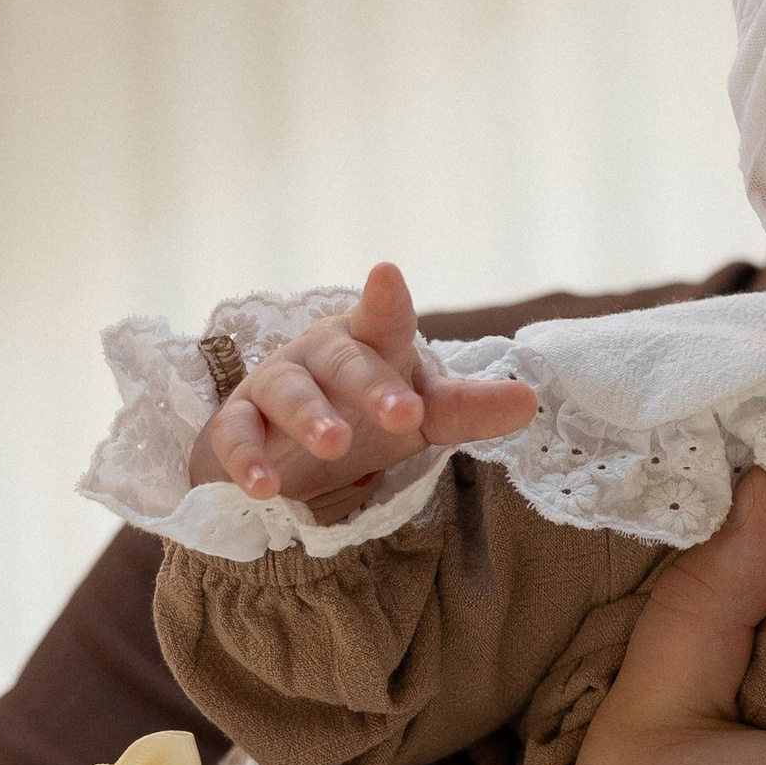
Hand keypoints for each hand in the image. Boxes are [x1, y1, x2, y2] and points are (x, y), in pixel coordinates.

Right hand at [188, 260, 539, 504]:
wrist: (290, 445)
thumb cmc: (365, 413)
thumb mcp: (423, 415)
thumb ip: (469, 409)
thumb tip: (530, 400)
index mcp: (369, 344)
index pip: (384, 319)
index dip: (386, 299)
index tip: (387, 276)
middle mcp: (320, 356)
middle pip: (345, 362)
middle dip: (371, 385)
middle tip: (403, 414)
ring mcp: (274, 386)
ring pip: (287, 393)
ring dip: (309, 416)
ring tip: (335, 444)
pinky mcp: (238, 424)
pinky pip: (236, 435)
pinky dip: (248, 460)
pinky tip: (263, 488)